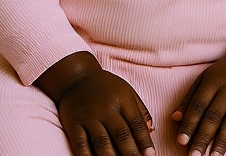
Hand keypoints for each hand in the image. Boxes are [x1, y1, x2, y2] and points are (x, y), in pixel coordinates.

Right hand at [36, 52, 155, 155]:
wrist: (77, 78)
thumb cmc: (106, 87)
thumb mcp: (127, 92)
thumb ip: (140, 111)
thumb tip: (152, 130)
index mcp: (123, 100)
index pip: (136, 123)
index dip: (144, 140)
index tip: (151, 155)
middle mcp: (106, 109)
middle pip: (121, 135)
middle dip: (131, 152)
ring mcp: (88, 117)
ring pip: (101, 142)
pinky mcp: (73, 124)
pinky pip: (80, 145)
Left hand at [173, 41, 225, 155]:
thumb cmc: (225, 73)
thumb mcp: (205, 78)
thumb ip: (190, 98)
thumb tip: (174, 118)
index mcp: (214, 81)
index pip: (199, 105)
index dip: (190, 124)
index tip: (181, 142)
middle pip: (215, 115)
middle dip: (203, 137)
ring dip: (223, 140)